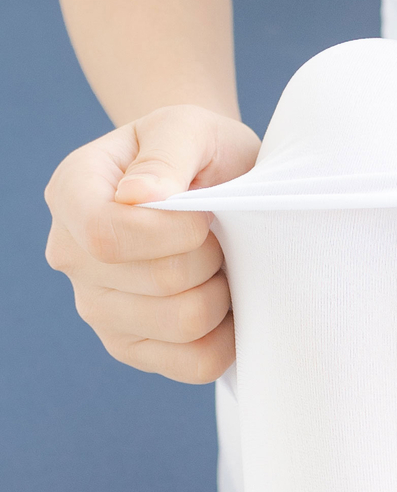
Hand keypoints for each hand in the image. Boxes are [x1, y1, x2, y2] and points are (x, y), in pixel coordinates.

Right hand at [44, 106, 260, 382]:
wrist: (217, 183)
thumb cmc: (202, 151)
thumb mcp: (190, 127)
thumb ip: (166, 153)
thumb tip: (137, 196)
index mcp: (74, 193)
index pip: (106, 234)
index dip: (172, 232)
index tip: (206, 213)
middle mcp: (72, 256)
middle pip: (159, 282)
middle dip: (211, 255)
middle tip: (219, 233)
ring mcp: (98, 309)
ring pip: (184, 324)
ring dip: (223, 291)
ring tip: (221, 262)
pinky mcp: (133, 348)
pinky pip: (196, 363)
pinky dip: (228, 335)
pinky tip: (226, 300)